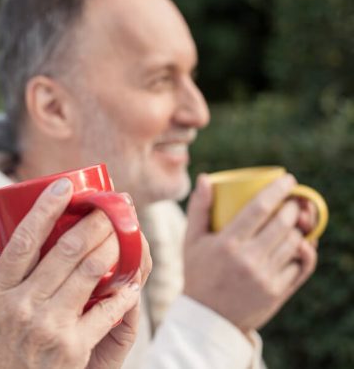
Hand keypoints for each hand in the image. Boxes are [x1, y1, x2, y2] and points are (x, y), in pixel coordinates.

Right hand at [0, 178, 148, 368]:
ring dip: (114, 246)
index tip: (64, 185)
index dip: (45, 208)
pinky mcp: (73, 347)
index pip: (23, 239)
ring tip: (127, 232)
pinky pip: (106, 310)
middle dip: (95, 221)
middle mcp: (21, 304)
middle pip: (66, 249)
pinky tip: (132, 281)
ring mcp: (48, 325)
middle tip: (112, 205)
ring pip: (91, 271)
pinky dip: (123, 294)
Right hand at [183, 174, 317, 332]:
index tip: (289, 180)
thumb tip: (205, 178)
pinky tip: (301, 244)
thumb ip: (198, 209)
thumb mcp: (191, 241)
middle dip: (294, 207)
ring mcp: (265, 277)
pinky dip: (304, 252)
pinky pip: (301, 266)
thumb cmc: (198, 273)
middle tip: (293, 202)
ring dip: (300, 228)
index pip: (259, 208)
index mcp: (227, 243)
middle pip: (283, 223)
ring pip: (295, 243)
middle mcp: (248, 259)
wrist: (207, 318)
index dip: (278, 190)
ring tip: (296, 222)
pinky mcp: (277, 292)